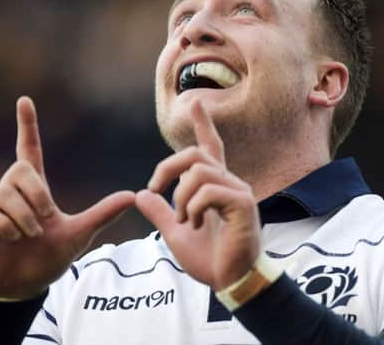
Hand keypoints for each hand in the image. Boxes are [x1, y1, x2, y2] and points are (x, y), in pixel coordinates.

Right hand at [0, 96, 134, 300]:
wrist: (23, 287)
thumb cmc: (48, 257)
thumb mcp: (79, 234)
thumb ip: (102, 214)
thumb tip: (134, 195)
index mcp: (33, 190)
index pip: (28, 150)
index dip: (27, 126)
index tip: (25, 100)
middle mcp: (8, 191)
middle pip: (20, 170)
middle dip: (38, 196)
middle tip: (45, 219)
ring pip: (4, 193)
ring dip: (24, 218)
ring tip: (28, 235)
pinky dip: (4, 226)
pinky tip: (9, 238)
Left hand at [136, 100, 260, 289]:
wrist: (229, 281)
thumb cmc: (210, 258)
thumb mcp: (176, 233)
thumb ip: (160, 213)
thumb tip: (140, 195)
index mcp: (214, 187)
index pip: (210, 148)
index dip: (203, 125)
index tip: (195, 101)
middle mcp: (228, 183)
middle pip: (195, 154)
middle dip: (166, 167)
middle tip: (153, 189)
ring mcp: (238, 192)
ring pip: (199, 172)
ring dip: (181, 197)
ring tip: (185, 219)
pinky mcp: (243, 204)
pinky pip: (209, 191)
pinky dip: (194, 207)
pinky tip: (197, 223)